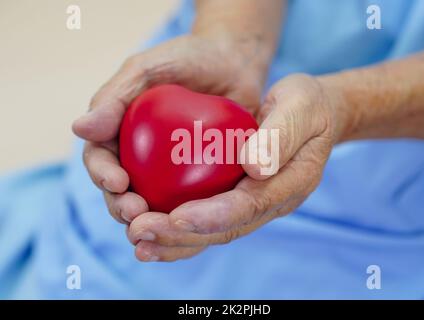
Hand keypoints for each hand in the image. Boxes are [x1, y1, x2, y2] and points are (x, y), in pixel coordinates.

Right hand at [72, 35, 269, 224]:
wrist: (232, 63)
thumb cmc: (186, 60)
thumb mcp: (147, 69)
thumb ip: (114, 97)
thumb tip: (79, 129)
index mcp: (119, 134)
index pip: (101, 160)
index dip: (102, 175)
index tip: (117, 183)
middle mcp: (140, 158)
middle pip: (123, 192)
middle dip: (123, 207)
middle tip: (136, 213)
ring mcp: (170, 173)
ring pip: (154, 205)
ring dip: (153, 221)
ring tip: (160, 227)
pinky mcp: (200, 181)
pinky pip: (193, 204)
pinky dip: (190, 218)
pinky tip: (195, 228)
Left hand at [127, 74, 351, 261]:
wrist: (314, 115)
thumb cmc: (307, 106)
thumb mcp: (301, 106)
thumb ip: (280, 136)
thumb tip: (252, 167)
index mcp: (289, 184)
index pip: (248, 206)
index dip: (212, 216)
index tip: (176, 216)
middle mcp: (270, 203)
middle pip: (224, 229)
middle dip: (180, 236)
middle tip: (139, 232)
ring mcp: (254, 204)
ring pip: (213, 233)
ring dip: (173, 241)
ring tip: (137, 240)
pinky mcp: (238, 198)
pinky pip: (208, 219)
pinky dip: (178, 229)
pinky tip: (150, 228)